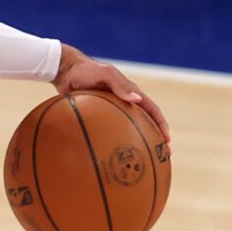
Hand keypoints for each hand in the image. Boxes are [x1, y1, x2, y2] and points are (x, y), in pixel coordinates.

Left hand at [53, 47, 171, 147]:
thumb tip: (138, 99)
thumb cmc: (86, 71)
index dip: (161, 125)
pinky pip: (111, 130)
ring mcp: (113, 109)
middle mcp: (125, 102)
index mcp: (131, 92)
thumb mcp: (105, 74)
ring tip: (142, 160)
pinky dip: (115, 142)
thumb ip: (119, 85)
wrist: (65, 71)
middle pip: (145, 122)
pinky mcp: (100, 115)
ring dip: (138, 142)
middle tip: (162, 157)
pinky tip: (111, 156)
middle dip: (155, 138)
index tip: (166, 141)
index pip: (152, 110)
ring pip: (130, 128)